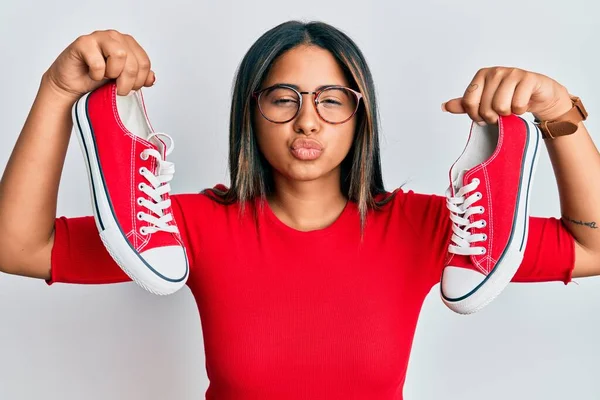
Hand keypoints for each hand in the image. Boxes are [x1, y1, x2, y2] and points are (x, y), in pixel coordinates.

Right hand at [43, 29, 154, 101]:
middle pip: (134, 62)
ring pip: (120, 54)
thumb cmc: (97, 81)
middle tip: (118, 89)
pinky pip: (99, 62)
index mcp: (128, 44)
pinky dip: (96, 74)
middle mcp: (115, 37)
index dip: (140, 80)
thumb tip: (151, 78)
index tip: (131, 88)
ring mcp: (99, 37)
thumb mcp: (124, 81)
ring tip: (105, 77)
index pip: (145, 63)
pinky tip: (92, 74)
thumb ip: (140, 78)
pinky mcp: (83, 43)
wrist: (72, 86)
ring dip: (113, 73)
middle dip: (128, 82)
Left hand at [442, 67, 573, 124]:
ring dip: (507, 115)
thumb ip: (466, 104)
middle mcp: (495, 71)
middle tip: (501, 114)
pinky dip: (520, 111)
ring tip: (511, 109)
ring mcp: (512, 73)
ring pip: (501, 107)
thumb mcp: (485, 102)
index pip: (468, 102)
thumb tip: (445, 106)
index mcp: (481, 75)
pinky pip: (517, 105)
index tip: (483, 117)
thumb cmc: (510, 98)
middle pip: (485, 107)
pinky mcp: (528, 79)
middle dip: (493, 117)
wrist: (538, 96)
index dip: (476, 116)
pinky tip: (523, 105)